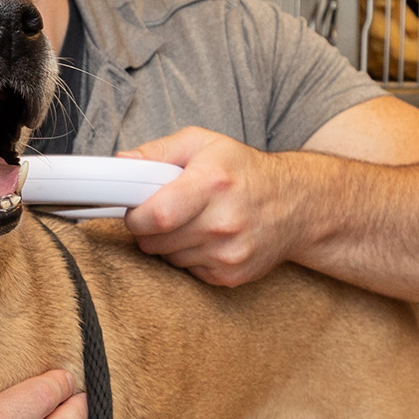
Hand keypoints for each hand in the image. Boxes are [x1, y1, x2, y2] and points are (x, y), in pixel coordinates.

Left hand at [119, 127, 319, 285]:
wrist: (296, 204)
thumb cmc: (244, 171)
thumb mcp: (203, 144)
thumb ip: (159, 151)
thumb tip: (122, 163)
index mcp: (213, 183)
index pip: (157, 215)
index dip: (135, 216)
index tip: (134, 209)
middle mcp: (223, 221)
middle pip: (156, 241)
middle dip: (147, 229)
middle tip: (161, 212)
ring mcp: (229, 253)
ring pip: (168, 258)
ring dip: (167, 243)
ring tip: (188, 222)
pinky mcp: (231, 275)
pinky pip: (187, 271)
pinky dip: (187, 257)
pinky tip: (205, 238)